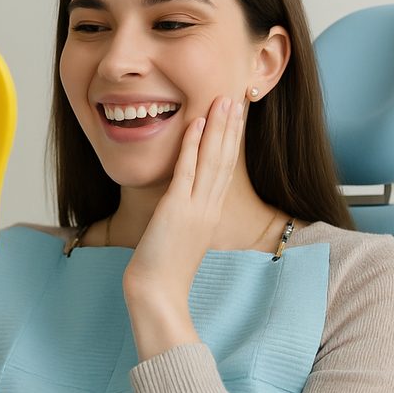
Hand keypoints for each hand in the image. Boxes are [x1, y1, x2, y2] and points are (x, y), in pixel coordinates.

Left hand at [122, 96, 244, 355]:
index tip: (234, 118)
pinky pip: (187, 171)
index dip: (230, 142)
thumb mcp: (180, 238)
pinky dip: (192, 146)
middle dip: (231, 127)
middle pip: (225, 159)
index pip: (224, 169)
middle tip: (235, 98)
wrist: (158, 294)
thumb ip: (184, 218)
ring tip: (224, 101)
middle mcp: (209, 207)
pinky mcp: (177, 209)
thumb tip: (178, 206)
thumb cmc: (163, 271)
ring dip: (218, 128)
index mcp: (211, 213)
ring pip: (212, 160)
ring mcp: (196, 208)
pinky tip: (195, 124)